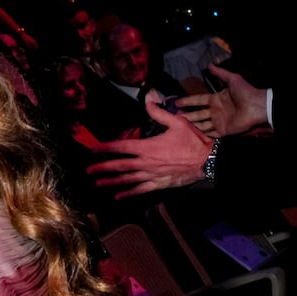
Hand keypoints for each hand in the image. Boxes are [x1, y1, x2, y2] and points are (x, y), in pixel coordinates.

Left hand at [84, 97, 213, 199]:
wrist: (207, 160)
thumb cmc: (193, 141)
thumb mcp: (177, 122)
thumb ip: (159, 112)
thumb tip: (148, 99)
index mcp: (148, 147)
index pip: (122, 147)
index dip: (106, 148)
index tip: (94, 149)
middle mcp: (146, 163)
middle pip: (119, 166)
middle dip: (102, 168)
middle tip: (88, 170)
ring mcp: (151, 175)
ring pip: (126, 180)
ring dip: (110, 182)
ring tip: (97, 183)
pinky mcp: (159, 184)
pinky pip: (140, 190)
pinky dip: (128, 193)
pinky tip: (117, 196)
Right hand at [176, 64, 267, 138]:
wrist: (256, 106)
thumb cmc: (245, 92)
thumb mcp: (232, 79)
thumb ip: (221, 73)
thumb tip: (209, 65)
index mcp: (216, 99)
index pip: (198, 100)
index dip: (188, 101)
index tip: (177, 103)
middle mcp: (215, 110)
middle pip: (198, 113)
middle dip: (187, 114)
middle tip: (175, 116)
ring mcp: (218, 121)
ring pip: (202, 124)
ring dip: (193, 124)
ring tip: (182, 124)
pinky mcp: (223, 130)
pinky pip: (211, 133)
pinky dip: (203, 134)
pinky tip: (194, 133)